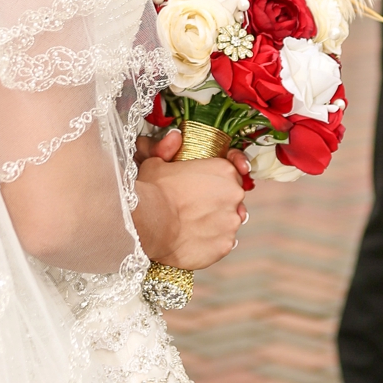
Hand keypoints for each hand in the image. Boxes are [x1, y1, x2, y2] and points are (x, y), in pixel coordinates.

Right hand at [132, 130, 246, 270]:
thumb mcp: (157, 162)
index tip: (210, 186)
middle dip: (218, 202)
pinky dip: (211, 242)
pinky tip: (192, 240)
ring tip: (191, 226)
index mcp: (224, 170)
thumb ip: (169, 148)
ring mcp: (232, 221)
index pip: (234, 172)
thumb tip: (174, 137)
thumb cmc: (152, 189)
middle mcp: (234, 194)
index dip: (221, 180)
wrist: (148, 222)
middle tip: (194, 207)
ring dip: (215, 223)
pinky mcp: (225, 245)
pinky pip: (222, 242)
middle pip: (232, 198)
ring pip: (228, 222)